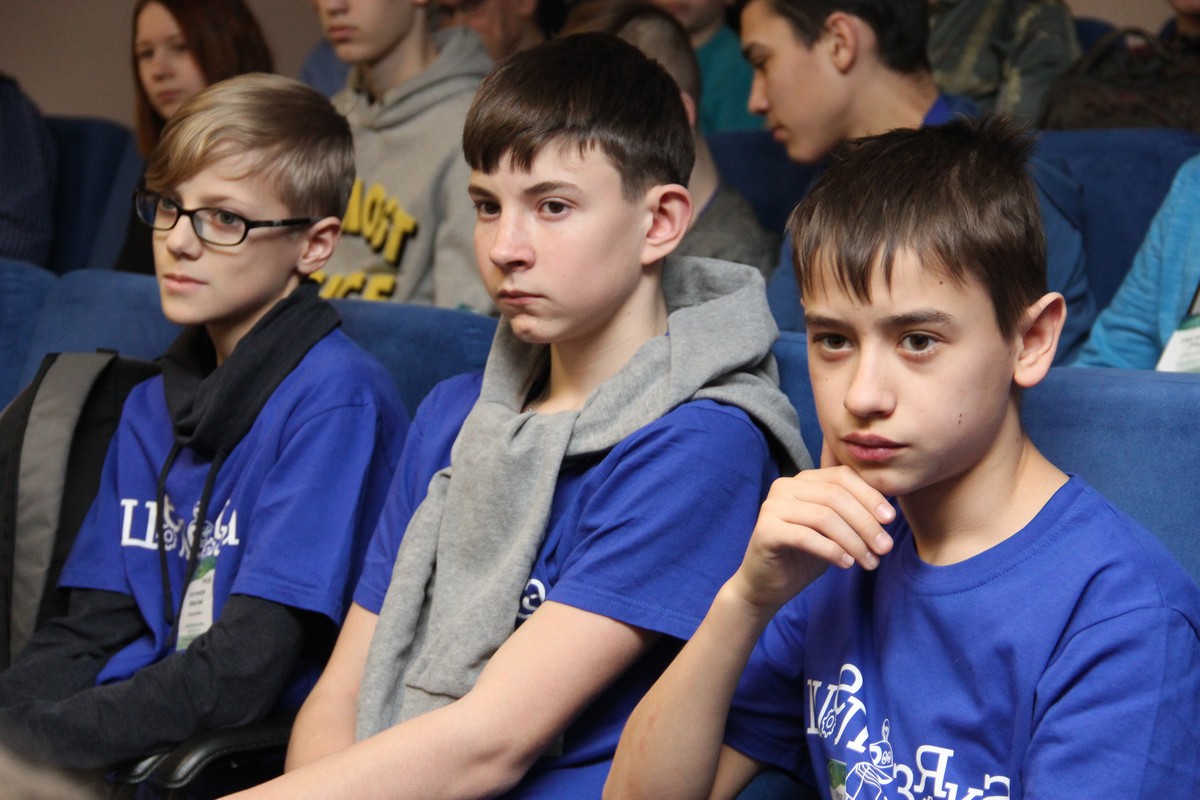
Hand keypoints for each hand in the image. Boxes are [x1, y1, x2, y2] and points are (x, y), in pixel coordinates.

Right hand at [728, 467, 894, 612]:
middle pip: (836, 496)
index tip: (890, 520)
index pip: (842, 477)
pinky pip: (806, 536)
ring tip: (870, 562)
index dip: (870, 496)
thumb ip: (852, 514)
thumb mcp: (834, 531)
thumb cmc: (804, 556)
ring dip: (854, 541)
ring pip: (824, 516)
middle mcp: (785, 487)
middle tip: (885, 548)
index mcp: (803, 480)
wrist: (767, 585)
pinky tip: (846, 564)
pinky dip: (832, 551)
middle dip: (866, 523)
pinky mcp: (765, 530)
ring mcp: (772, 507)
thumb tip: (889, 511)